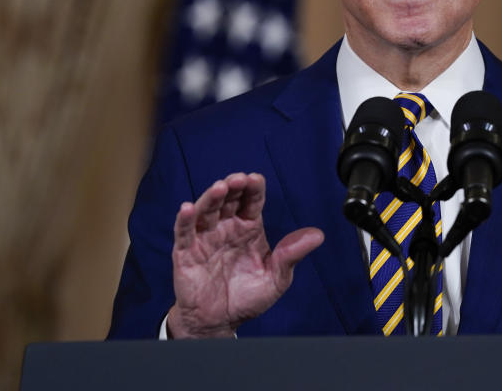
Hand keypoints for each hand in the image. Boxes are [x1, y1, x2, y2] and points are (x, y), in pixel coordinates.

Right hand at [166, 172, 323, 337]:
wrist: (220, 323)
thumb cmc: (248, 298)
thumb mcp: (276, 278)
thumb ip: (291, 255)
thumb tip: (318, 235)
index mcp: (249, 228)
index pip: (252, 201)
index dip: (253, 188)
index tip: (256, 179)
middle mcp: (227, 228)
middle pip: (229, 200)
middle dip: (233, 187)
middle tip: (238, 179)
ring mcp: (205, 238)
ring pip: (206, 210)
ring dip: (211, 197)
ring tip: (220, 188)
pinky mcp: (186, 253)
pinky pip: (184, 233)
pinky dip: (184, 219)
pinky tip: (187, 208)